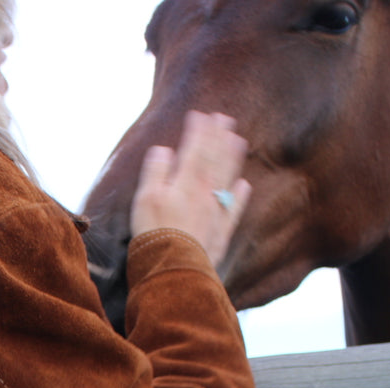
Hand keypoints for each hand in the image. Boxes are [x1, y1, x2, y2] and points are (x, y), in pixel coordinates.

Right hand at [129, 111, 251, 265]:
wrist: (173, 270)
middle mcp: (205, 193)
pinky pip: (234, 209)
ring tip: (238, 140)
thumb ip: (156, 171)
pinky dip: (240, 195)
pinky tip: (244, 185)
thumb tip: (163, 149)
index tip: (203, 114)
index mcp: (186, 182)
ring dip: (232, 158)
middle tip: (225, 118)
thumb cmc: (154, 233)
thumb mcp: (145, 198)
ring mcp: (216, 212)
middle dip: (219, 137)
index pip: (195, 149)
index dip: (199, 131)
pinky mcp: (221, 232)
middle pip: (214, 160)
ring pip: (227, 179)